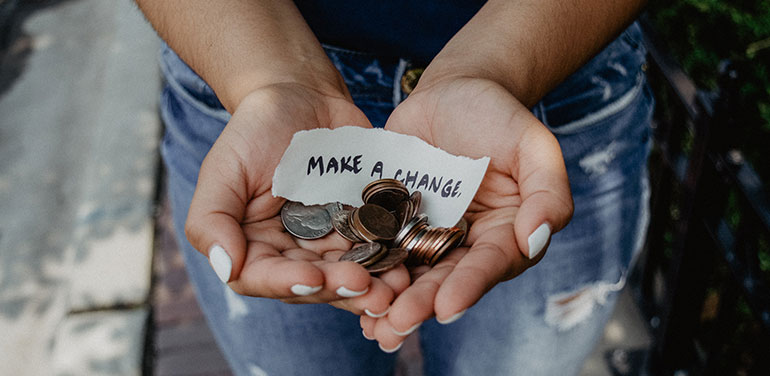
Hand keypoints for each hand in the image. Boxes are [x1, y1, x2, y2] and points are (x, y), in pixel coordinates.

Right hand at [184, 83, 409, 313]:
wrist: (302, 96)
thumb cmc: (255, 130)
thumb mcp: (223, 169)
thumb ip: (211, 219)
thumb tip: (226, 267)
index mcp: (253, 246)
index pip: (264, 278)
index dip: (288, 284)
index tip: (314, 279)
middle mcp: (292, 253)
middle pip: (314, 284)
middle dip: (340, 288)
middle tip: (367, 287)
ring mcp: (330, 242)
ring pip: (349, 274)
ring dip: (373, 285)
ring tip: (395, 287)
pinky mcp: (363, 226)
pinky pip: (378, 249)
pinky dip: (392, 259)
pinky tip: (409, 263)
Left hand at [361, 77, 573, 348]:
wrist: (453, 91)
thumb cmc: (499, 115)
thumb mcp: (533, 145)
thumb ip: (547, 192)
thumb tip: (536, 239)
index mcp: (504, 233)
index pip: (489, 264)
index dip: (469, 286)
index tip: (447, 307)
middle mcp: (465, 243)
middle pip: (445, 279)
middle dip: (422, 303)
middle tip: (398, 323)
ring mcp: (426, 234)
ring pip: (409, 273)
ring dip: (391, 300)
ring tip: (372, 324)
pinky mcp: (393, 221)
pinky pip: (378, 247)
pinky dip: (365, 269)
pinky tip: (346, 288)